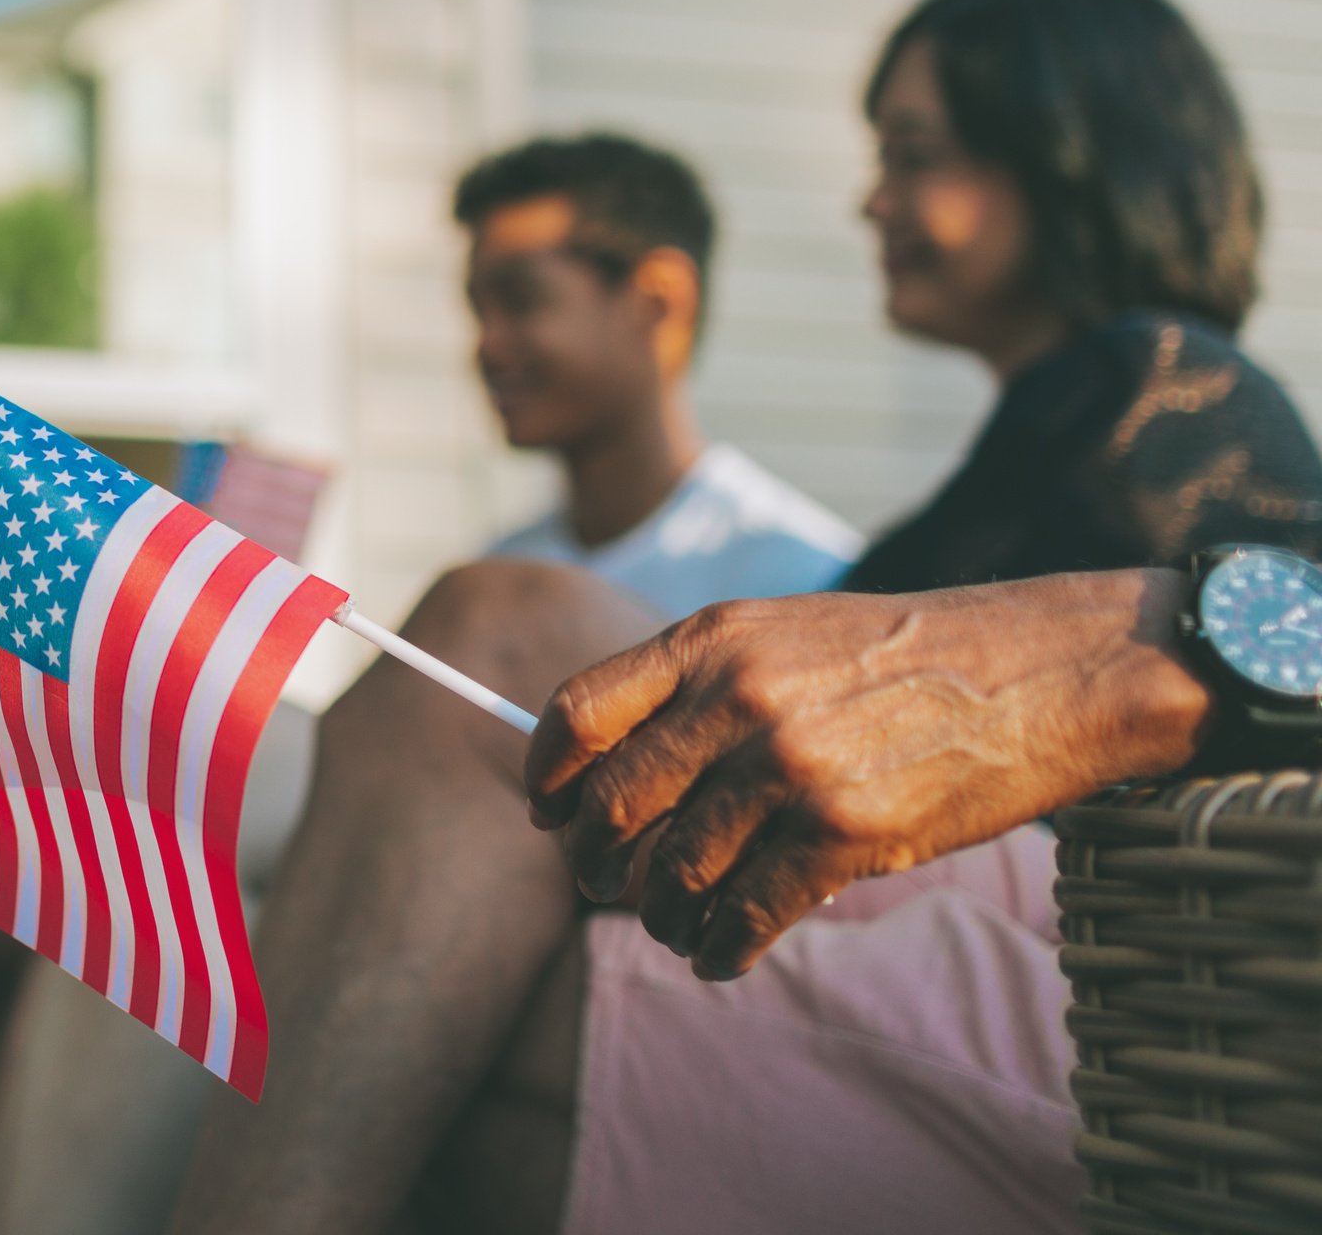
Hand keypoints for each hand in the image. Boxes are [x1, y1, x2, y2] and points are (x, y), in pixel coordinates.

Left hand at [524, 571, 1205, 980]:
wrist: (1041, 673)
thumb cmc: (903, 658)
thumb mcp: (782, 634)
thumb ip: (697, 685)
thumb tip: (606, 765)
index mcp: (711, 641)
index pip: (578, 712)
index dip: (548, 773)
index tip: (546, 808)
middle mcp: (738, 699)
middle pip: (614, 804)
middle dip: (591, 858)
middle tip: (597, 881)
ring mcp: (790, 767)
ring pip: (675, 870)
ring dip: (658, 914)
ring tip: (669, 923)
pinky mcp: (846, 833)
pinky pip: (747, 914)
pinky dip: (719, 947)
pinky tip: (720, 955)